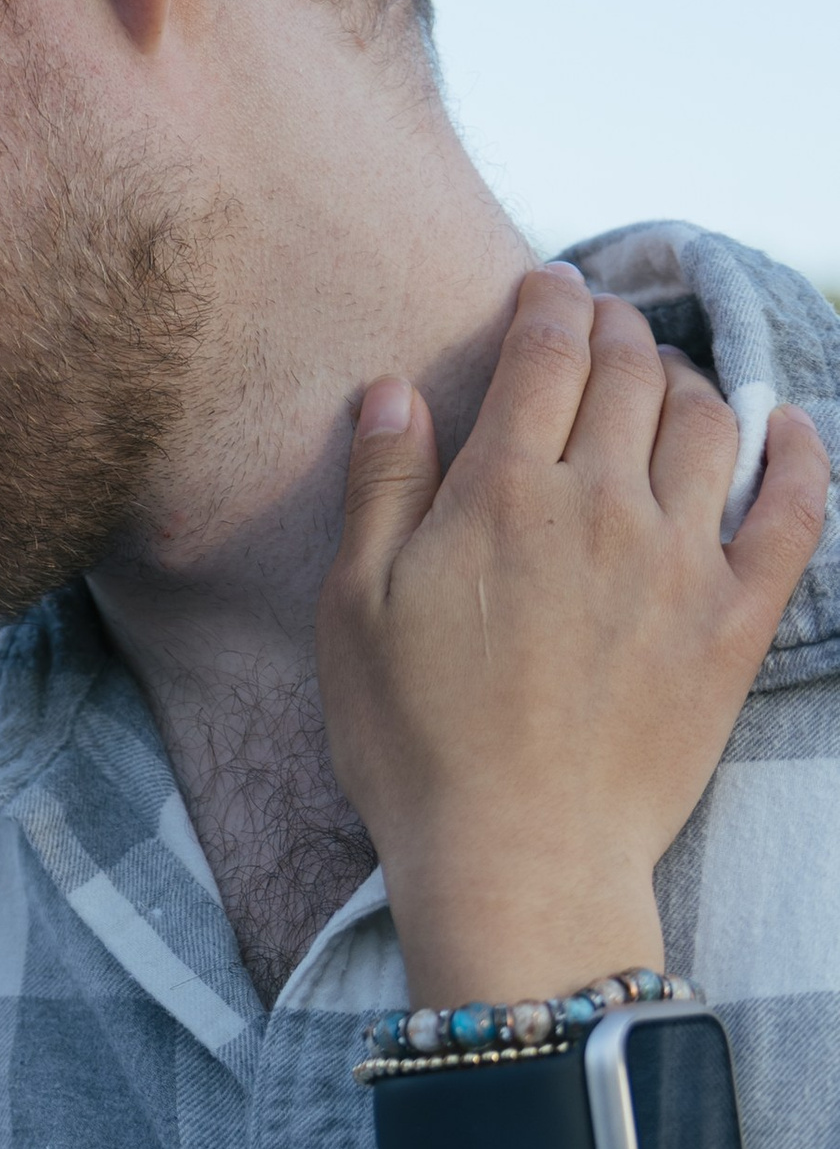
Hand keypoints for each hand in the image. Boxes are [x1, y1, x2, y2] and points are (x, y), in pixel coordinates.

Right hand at [318, 266, 826, 1005]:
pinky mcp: (734, 623)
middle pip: (632, 373)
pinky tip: (789, 427)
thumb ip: (380, 488)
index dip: (549, 303)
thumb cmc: (414, 745)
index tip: (547, 290)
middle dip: (618, 328)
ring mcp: (681, 562)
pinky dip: (797, 454)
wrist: (519, 858)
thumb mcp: (354, 611)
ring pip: (710, 423)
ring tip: (668, 378)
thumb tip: (392, 390)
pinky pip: (793, 513)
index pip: (545, 354)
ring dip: (690, 380)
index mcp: (504, 492)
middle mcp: (603, 506)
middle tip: (604, 322)